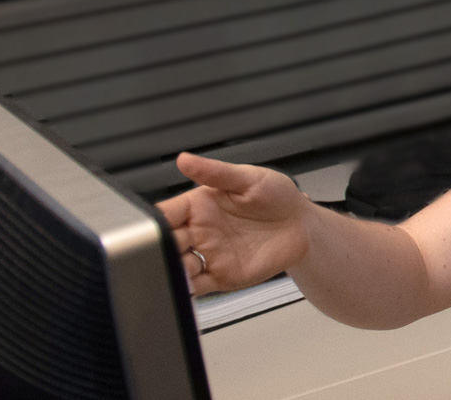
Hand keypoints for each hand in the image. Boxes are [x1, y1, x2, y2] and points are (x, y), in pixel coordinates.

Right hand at [157, 152, 313, 296]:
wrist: (302, 225)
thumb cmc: (277, 196)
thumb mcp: (249, 178)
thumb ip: (216, 172)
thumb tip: (185, 159)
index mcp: (198, 206)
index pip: (165, 215)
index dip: (153, 223)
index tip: (148, 230)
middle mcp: (198, 231)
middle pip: (166, 244)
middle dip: (157, 250)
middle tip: (158, 254)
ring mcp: (208, 255)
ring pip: (177, 267)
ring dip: (171, 271)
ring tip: (173, 270)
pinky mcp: (221, 276)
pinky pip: (197, 287)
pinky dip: (186, 290)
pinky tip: (184, 288)